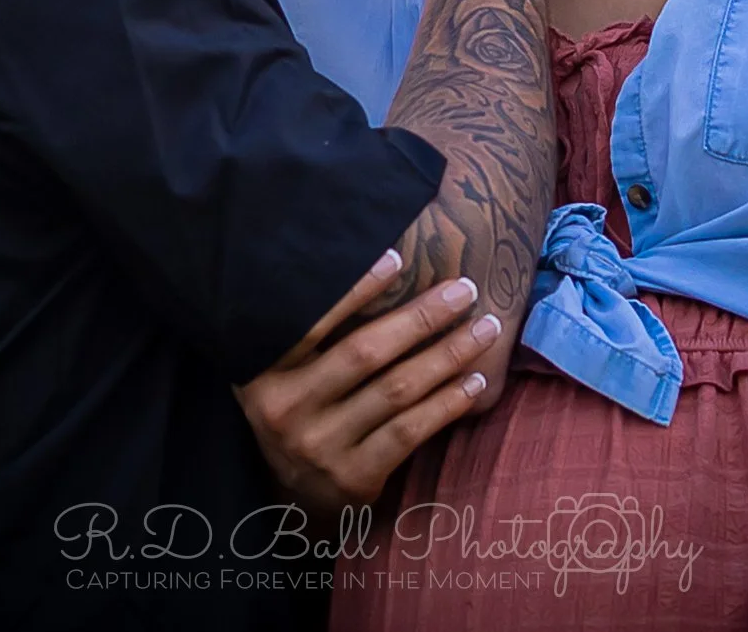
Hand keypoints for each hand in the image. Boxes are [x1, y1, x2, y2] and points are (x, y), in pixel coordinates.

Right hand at [233, 250, 503, 514]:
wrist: (293, 493)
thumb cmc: (300, 402)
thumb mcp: (284, 365)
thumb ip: (313, 323)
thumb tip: (377, 254)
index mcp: (261, 369)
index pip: (311, 321)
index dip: (355, 288)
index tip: (399, 257)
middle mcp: (284, 408)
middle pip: (365, 352)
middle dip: (422, 317)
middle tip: (465, 289)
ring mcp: (319, 447)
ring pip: (396, 391)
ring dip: (448, 355)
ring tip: (486, 329)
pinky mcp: (353, 478)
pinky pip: (410, 432)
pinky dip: (447, 403)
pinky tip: (475, 380)